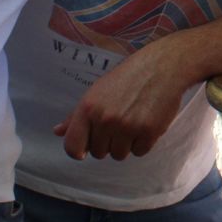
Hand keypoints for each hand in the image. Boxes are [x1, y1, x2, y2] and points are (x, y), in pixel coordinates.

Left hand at [53, 48, 190, 160]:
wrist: (162, 66)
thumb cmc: (128, 77)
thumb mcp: (97, 91)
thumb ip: (76, 115)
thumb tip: (58, 132)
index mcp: (88, 108)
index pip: (72, 147)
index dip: (79, 151)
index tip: (87, 147)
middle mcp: (105, 119)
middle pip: (98, 153)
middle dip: (108, 143)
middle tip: (119, 123)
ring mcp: (127, 127)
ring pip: (119, 155)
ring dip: (126, 144)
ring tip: (133, 121)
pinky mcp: (148, 132)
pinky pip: (139, 152)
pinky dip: (143, 142)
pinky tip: (146, 123)